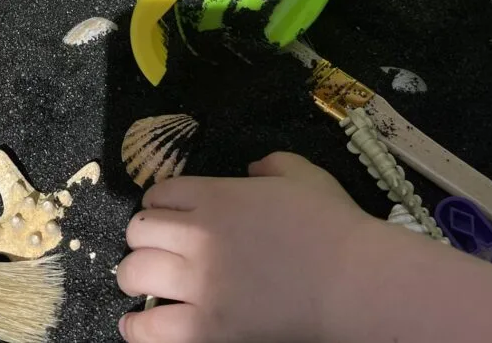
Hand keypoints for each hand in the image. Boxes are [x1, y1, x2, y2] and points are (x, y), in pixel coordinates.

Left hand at [115, 152, 373, 342]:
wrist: (356, 282)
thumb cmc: (334, 227)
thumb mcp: (302, 176)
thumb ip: (271, 165)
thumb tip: (254, 168)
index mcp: (215, 196)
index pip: (158, 194)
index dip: (160, 205)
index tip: (167, 218)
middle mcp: (198, 236)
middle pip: (139, 231)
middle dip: (144, 240)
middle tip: (155, 251)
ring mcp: (200, 283)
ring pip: (135, 273)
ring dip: (135, 277)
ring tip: (143, 286)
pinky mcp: (208, 327)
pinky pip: (151, 327)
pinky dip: (137, 326)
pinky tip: (135, 324)